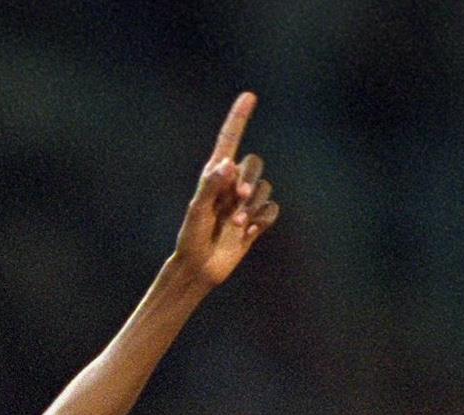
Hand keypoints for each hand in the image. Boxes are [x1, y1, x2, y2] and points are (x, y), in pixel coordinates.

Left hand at [170, 93, 278, 287]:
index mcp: (215, 176)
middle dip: (250, 179)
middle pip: (255, 164)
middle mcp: (232, 185)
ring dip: (253, 206)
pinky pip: (272, 209)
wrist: (198, 268)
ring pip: (265, 188)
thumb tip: (228, 164)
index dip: (239, 118)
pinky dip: (264, 218)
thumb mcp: (197, 212)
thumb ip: (210, 187)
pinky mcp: (255, 221)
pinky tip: (250, 231)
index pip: (230, 140)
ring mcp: (245, 203)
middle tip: (238, 197)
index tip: (249, 96)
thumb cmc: (191, 238)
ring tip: (237, 225)